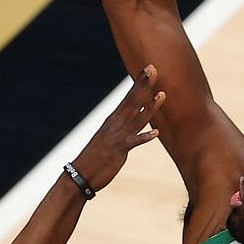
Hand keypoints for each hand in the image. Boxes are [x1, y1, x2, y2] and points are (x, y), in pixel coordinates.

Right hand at [70, 66, 163, 191]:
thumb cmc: (96, 157)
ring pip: (137, 118)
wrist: (80, 174)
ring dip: (150, 107)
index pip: (128, 97)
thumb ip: (122, 128)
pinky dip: (144, 137)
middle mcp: (115, 124)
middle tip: (153, 68)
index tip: (148, 68)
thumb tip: (132, 119)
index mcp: (113, 120)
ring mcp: (116, 136)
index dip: (139, 83)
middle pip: (132, 101)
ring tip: (162, 94)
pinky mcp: (118, 150)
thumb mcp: (109, 138)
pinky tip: (156, 133)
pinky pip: (133, 142)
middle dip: (144, 85)